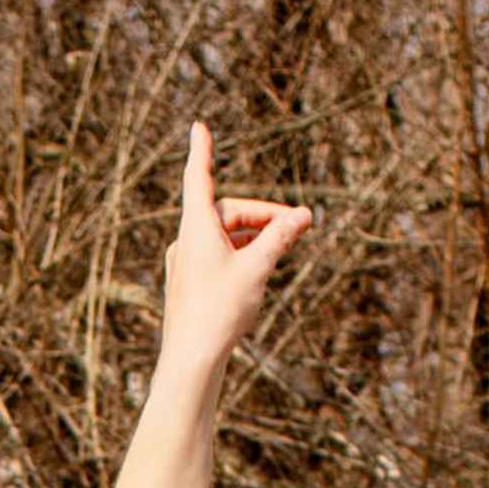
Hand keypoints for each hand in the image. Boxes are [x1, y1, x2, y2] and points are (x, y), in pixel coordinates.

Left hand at [153, 120, 311, 390]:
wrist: (190, 360)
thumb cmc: (221, 312)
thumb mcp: (258, 268)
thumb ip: (281, 237)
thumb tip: (304, 215)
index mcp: (196, 228)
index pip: (200, 178)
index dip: (202, 151)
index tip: (199, 127)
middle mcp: (185, 241)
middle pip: (229, 213)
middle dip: (264, 216)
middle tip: (300, 227)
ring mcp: (184, 262)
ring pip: (225, 236)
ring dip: (256, 236)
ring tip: (286, 247)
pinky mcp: (188, 282)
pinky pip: (218, 255)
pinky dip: (242, 253)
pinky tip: (262, 270)